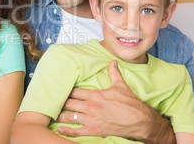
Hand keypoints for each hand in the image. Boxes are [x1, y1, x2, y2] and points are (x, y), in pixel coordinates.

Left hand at [56, 60, 174, 143]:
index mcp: (95, 95)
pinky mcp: (95, 131)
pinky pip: (77, 131)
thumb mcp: (121, 86)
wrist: (141, 121)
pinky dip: (67, 131)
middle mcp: (91, 107)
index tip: (58, 90)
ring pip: (70, 116)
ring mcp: (92, 120)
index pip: (74, 91)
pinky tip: (60, 129)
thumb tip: (112, 62)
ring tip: (51, 114)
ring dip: (60, 115)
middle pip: (69, 103)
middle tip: (51, 102)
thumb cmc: (131, 104)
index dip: (65, 90)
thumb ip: (114, 73)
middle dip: (60, 102)